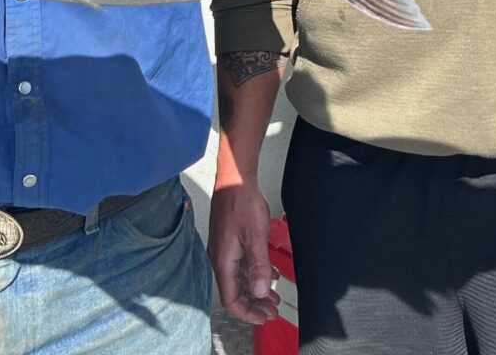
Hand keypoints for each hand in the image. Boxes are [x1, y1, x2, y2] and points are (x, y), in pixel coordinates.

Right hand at [209, 179, 279, 324]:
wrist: (235, 178)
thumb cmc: (241, 202)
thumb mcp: (255, 236)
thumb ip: (258, 266)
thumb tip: (259, 291)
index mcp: (223, 261)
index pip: (231, 299)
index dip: (248, 312)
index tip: (264, 317)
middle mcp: (221, 259)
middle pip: (236, 291)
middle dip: (255, 304)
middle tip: (273, 311)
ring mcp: (225, 250)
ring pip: (240, 279)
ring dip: (257, 290)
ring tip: (274, 298)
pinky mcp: (231, 241)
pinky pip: (242, 265)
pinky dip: (255, 274)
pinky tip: (269, 274)